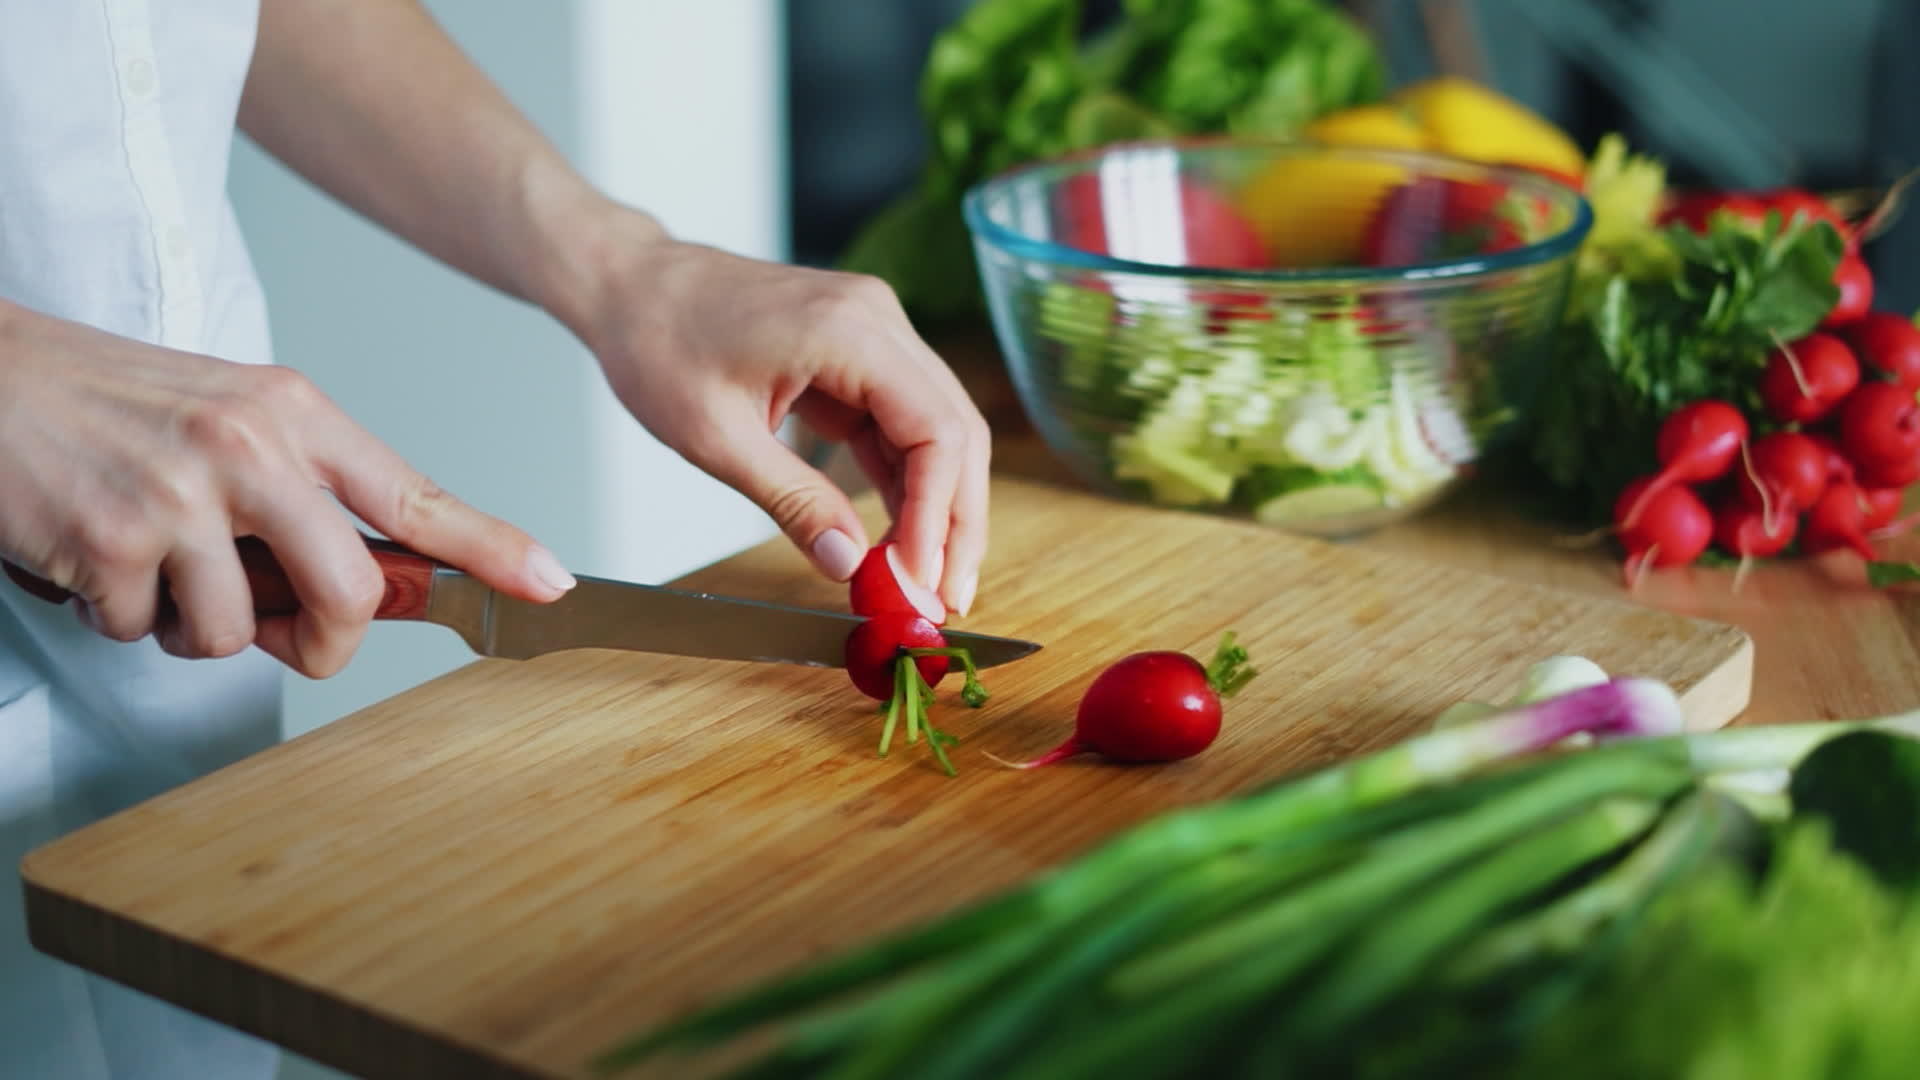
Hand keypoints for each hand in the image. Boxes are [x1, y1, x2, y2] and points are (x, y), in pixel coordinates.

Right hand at [0, 301, 574, 676]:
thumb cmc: (103, 402)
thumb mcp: (226, 418)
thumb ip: (299, 489)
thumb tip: (358, 582)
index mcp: (293, 414)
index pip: (415, 491)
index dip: (491, 547)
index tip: (550, 582)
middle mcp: (250, 447)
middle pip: (349, 592)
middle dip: (320, 641)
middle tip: (278, 631)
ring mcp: (183, 493)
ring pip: (235, 631)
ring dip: (192, 628)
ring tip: (151, 567)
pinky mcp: (113, 538)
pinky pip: (145, 631)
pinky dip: (119, 616)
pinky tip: (93, 556)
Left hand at [570, 221, 991, 614]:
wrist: (631, 285)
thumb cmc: (657, 342)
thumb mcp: (716, 438)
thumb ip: (793, 503)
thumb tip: (849, 565)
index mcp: (850, 330)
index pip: (937, 432)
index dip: (937, 515)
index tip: (919, 580)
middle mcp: (879, 321)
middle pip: (957, 431)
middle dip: (957, 521)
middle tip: (946, 598)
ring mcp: (874, 332)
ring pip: (939, 430)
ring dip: (938, 507)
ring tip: (925, 581)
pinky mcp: (860, 353)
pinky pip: (902, 422)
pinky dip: (905, 481)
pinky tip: (898, 536)